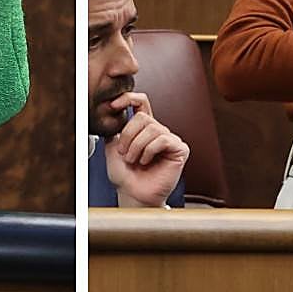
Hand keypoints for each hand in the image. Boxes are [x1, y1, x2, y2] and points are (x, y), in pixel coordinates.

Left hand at [103, 92, 188, 207]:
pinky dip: (149, 151)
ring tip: (134, 160)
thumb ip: (114, 128)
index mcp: (143, 127)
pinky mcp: (180, 149)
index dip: (128, 98)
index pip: (141, 102)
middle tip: (124, 153)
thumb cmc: (124, 175)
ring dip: (137, 146)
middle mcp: (158, 130)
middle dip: (128, 136)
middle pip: (143, 117)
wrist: (132, 193)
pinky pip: (163, 139)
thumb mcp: (113, 146)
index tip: (113, 105)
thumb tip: (112, 111)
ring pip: (151, 128)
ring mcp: (170, 139)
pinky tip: (146, 161)